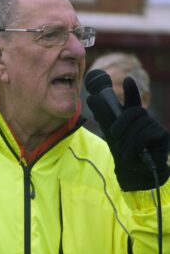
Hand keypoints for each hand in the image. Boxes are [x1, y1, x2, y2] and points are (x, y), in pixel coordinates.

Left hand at [87, 76, 169, 190]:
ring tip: (124, 152)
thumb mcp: (110, 134)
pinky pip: (146, 135)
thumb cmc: (123, 152)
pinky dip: (135, 146)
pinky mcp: (163, 136)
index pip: (132, 100)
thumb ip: (103, 116)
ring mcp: (155, 126)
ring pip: (139, 124)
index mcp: (132, 117)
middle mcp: (145, 119)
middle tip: (115, 136)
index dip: (130, 90)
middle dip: (121, 124)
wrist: (134, 174)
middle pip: (135, 111)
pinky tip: (134, 154)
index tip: (127, 80)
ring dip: (127, 140)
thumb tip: (91, 98)